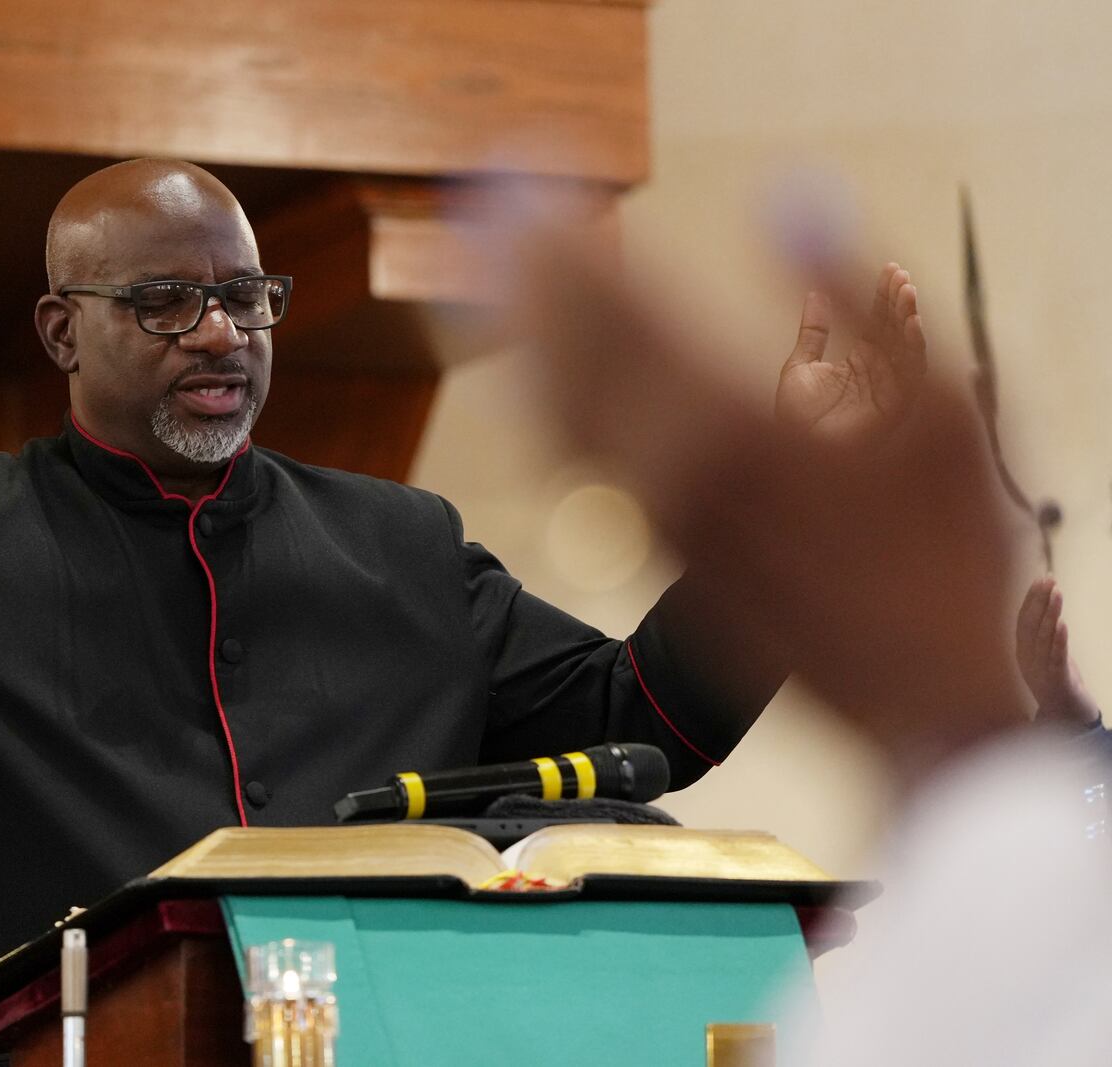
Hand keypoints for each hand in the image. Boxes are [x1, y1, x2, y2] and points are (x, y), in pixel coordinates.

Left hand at [486, 192, 1025, 781]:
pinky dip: (542, 405)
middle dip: (525, 279)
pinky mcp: (653, 548)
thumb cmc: (938, 550)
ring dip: (519, 337)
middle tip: (491, 212)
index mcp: (733, 427)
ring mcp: (653, 517)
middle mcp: (670, 472)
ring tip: (488, 277)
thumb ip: (848, 301)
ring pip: (554, 414)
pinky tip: (531, 376)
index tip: (530, 192)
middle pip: (567, 358)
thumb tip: (785, 200)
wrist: (912, 689)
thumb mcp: (932, 410)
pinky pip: (574, 467)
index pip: (621, 316)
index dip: (567, 250)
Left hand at [776, 264, 925, 448]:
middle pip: (895, 329)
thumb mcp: (800, 365)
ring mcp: (889, 387)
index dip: (883, 296)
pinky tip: (913, 324)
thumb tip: (815, 293)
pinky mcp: (896, 405)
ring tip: (907, 291)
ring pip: (907, 346)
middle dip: (899, 301)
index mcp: (859, 361)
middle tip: (899, 274)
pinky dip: (915, 348)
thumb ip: (813, 331)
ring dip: (909, 317)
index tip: (889, 268)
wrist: (794, 450)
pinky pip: (912, 373)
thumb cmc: (796, 416)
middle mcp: (879, 372)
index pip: (877, 321)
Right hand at [1016, 576, 1100, 725]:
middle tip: (1048, 580)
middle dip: (1038, 601)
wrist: (1065, 719)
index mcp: (1022, 653)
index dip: (1030, 599)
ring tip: (1057, 594)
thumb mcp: (1046, 656)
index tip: (1040, 579)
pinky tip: (1063, 624)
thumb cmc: (1057, 683)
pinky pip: (1056, 658)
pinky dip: (1059, 641)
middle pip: (1030, 626)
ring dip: (1050, 614)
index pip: (1023, 620)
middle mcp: (1026, 660)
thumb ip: (1044, 636)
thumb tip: (1048, 607)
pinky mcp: (1057, 682)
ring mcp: (1040, 672)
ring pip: (1043, 639)